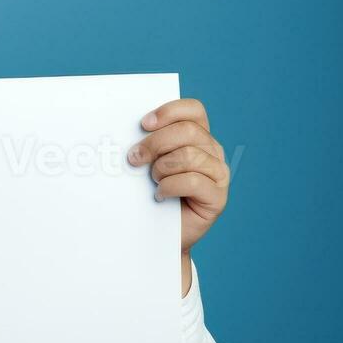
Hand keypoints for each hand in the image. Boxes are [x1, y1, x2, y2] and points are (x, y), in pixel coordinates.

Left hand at [126, 98, 229, 293]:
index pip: (194, 110)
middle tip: (134, 159)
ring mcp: (218, 174)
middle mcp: (212, 151)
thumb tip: (124, 131)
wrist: (156, 232)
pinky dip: (169, 186)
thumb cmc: (148, 193)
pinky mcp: (218, 197)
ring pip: (189, 156)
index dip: (169, 111)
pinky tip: (159, 195)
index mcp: (198, 136)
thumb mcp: (146, 163)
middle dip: (155, 143)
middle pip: (188, 132)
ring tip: (152, 180)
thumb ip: (147, 143)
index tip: (143, 124)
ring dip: (161, 168)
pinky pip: (193, 181)